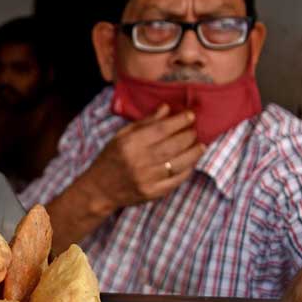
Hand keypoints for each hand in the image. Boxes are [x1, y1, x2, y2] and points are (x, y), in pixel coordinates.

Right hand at [79, 105, 205, 213]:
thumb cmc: (110, 158)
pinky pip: (176, 180)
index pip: (161, 129)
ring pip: (179, 163)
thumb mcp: (121, 136)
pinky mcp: (153, 193)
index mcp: (130, 143)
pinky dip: (187, 169)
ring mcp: (147, 179)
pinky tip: (191, 162)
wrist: (100, 189)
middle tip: (195, 130)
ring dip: (194, 153)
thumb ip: (145, 122)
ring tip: (201, 145)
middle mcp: (139, 161)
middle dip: (189, 135)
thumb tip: (166, 108)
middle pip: (173, 145)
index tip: (190, 115)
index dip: (179, 121)